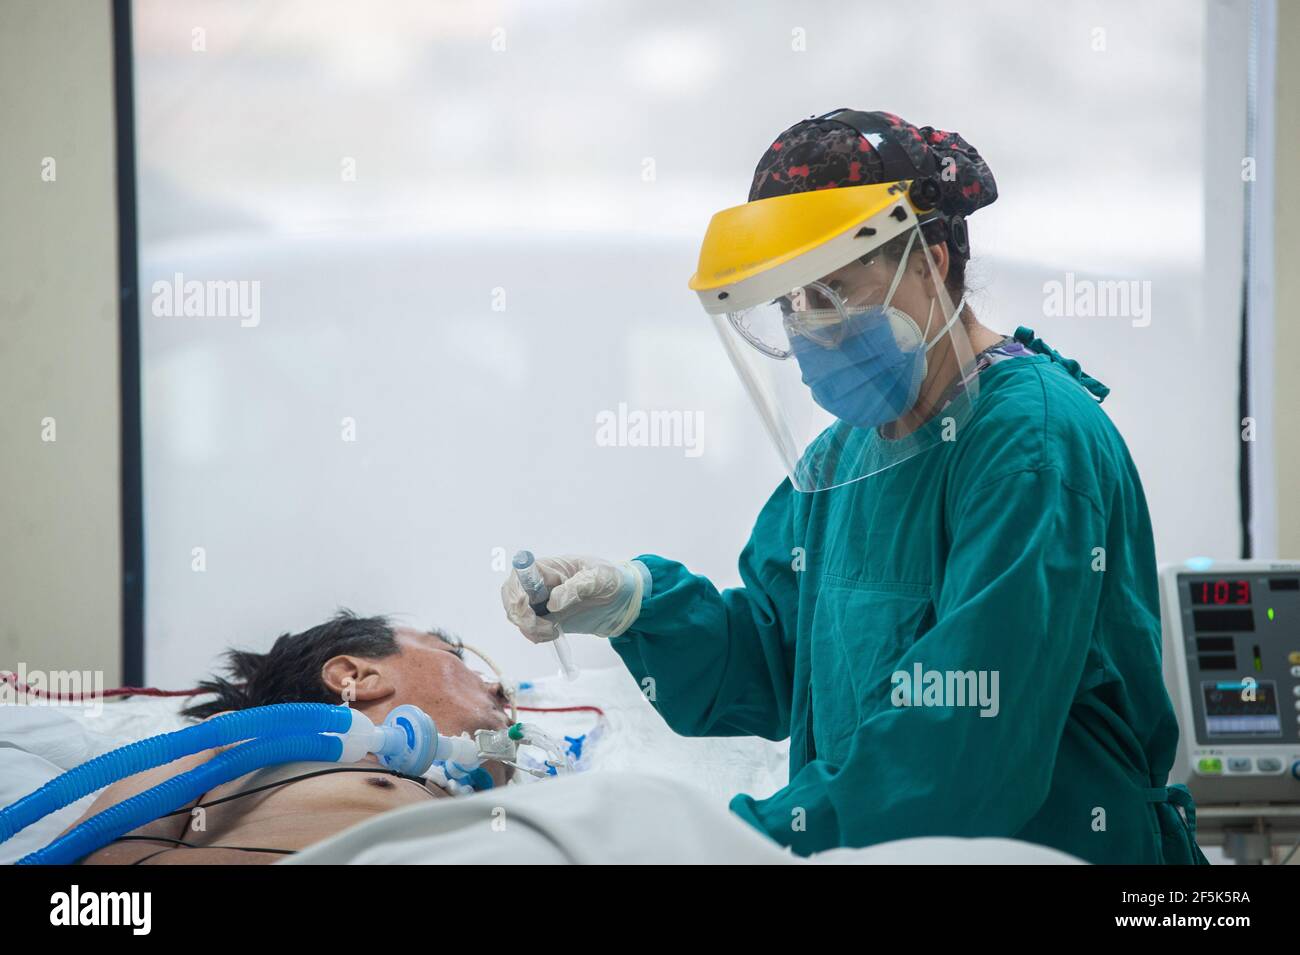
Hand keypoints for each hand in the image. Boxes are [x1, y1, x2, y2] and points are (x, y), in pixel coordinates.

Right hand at [501, 555, 650, 641]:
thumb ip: (576, 587)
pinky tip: (554, 634)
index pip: (519, 576)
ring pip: (518, 616)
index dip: (514, 591)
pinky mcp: (548, 619)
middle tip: (541, 627)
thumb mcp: (599, 578)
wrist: (625, 600)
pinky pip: (530, 629)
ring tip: (552, 632)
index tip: (524, 606)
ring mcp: (542, 602)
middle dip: (520, 615)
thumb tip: (552, 602)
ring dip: (529, 628)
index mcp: (549, 568)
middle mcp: (541, 584)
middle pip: (511, 597)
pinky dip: (535, 636)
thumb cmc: (612, 579)